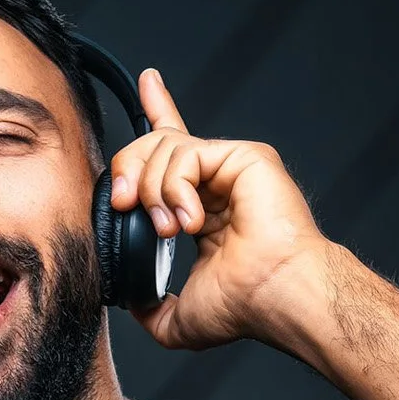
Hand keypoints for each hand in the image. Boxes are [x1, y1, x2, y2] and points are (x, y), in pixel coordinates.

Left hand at [109, 71, 330, 351]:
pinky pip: (184, 153)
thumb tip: (132, 301)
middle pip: (154, 145)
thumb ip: (150, 308)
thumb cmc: (245, 308)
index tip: (148, 82)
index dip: (159, 110)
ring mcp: (233, 165)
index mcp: (204, 204)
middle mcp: (219, 179)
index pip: (175, 151)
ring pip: (162, 148)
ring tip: (170, 230)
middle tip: (123, 207)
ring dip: (152, 192)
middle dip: (127, 172)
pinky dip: (175, 189)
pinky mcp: (244, 156)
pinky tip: (192, 220)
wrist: (275, 297)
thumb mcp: (178, 318)